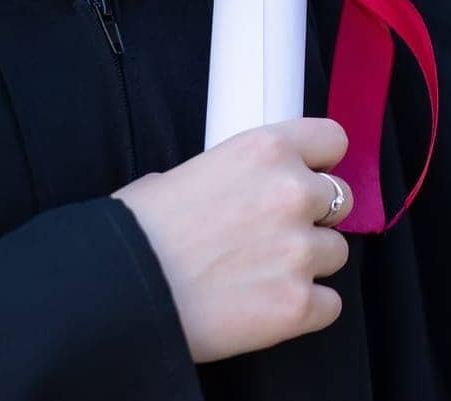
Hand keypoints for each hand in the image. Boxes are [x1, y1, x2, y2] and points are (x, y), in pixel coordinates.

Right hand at [114, 118, 354, 363]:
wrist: (111, 294)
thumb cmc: (132, 234)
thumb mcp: (179, 175)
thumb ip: (229, 174)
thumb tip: (234, 188)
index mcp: (265, 150)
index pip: (333, 141)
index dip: (320, 164)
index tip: (308, 178)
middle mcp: (293, 192)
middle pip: (340, 200)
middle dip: (312, 218)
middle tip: (271, 237)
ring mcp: (300, 250)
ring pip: (335, 253)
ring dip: (306, 264)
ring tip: (258, 275)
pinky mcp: (297, 304)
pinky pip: (330, 304)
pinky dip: (305, 309)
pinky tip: (266, 307)